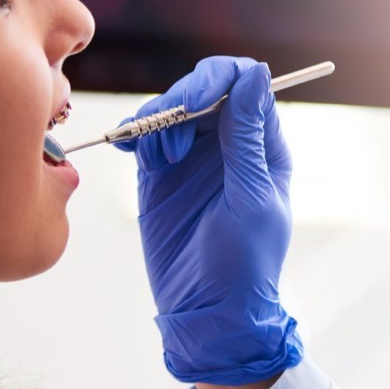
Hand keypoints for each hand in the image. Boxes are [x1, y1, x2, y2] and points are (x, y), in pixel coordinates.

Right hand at [116, 57, 302, 384]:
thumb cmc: (243, 264)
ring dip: (155, 119)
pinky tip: (128, 147)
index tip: (192, 103)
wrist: (206, 314)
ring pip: (170, 110)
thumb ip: (245, 137)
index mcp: (261, 146)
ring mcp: (192, 158)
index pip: (244, 84)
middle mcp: (228, 144)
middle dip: (179, 99)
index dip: (217, 80)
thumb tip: (254, 74)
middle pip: (203, 89)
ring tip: (153, 157)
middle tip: (162, 132)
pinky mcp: (160, 175)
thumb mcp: (249, 198)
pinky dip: (134, 134)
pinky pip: (146, 137)